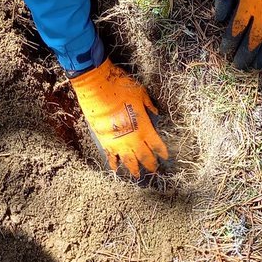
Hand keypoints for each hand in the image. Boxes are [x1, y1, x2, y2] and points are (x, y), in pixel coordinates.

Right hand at [69, 58, 169, 182]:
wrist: (96, 85)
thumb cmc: (120, 86)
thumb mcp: (140, 92)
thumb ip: (149, 105)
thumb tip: (155, 111)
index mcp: (144, 127)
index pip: (156, 145)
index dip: (162, 152)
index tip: (165, 157)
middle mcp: (132, 138)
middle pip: (145, 157)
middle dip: (151, 165)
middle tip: (154, 171)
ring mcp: (118, 141)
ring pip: (129, 161)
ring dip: (134, 169)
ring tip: (137, 175)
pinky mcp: (105, 140)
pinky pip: (111, 157)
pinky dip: (114, 164)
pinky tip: (116, 169)